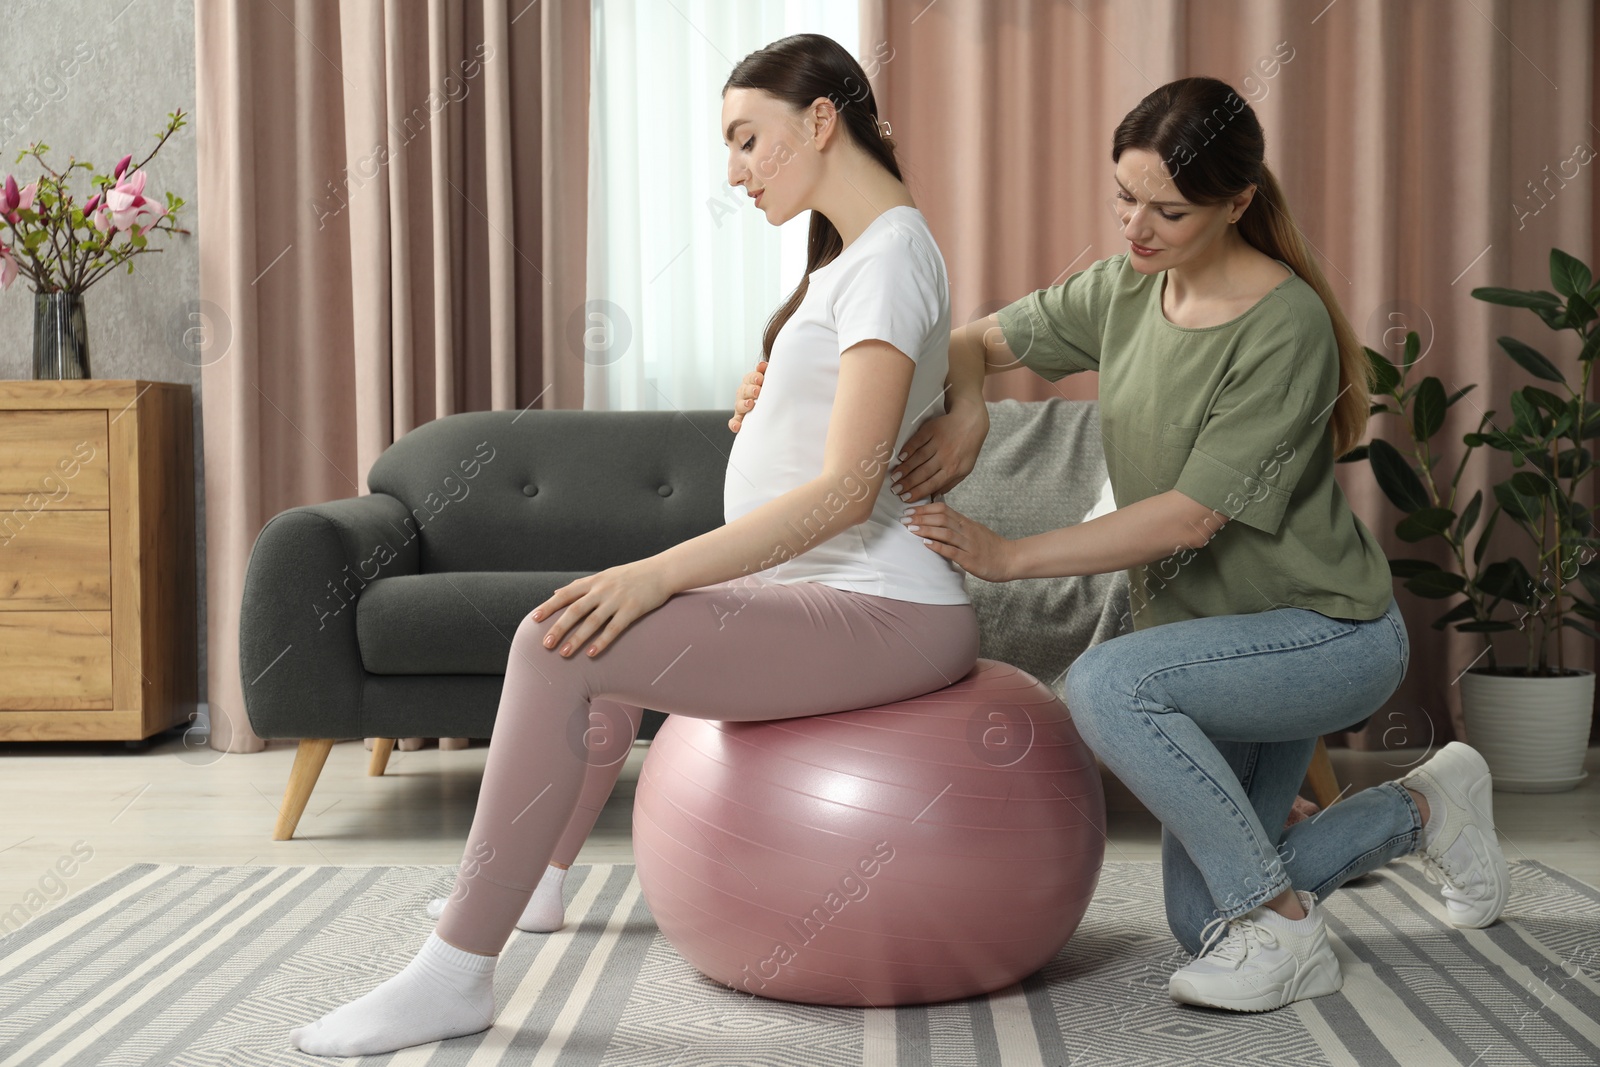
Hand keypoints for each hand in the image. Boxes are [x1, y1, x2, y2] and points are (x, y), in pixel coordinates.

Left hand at [531, 560, 674, 657]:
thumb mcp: (604, 575)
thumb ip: (581, 585)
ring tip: (564, 653)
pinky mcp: (632, 610)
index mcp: (594, 582)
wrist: (662, 571)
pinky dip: (602, 641)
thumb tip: (556, 593)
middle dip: (558, 628)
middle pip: (575, 610)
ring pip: (592, 621)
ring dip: (576, 639)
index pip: (566, 594)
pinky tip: (591, 653)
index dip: (549, 606)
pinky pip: (614, 628)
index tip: (534, 619)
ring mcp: (617, 600)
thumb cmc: (632, 575)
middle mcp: (602, 590)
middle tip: (546, 644)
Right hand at [729, 360, 766, 432]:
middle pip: (744, 390)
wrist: (770, 404)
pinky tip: (737, 427)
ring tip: (750, 404)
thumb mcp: (769, 378)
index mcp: (750, 382)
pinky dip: (734, 424)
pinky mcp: (740, 418)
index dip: (755, 377)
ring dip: (744, 404)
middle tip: (758, 391)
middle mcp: (743, 393)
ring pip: (739, 405)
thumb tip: (762, 365)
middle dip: (750, 390)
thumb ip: (765, 371)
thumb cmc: (769, 389)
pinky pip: (734, 421)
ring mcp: (740, 406)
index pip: (750, 378)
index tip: (760, 379)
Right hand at [888, 398, 988, 499]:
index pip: (932, 484)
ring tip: (894, 476)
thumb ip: (949, 483)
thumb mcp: (965, 469)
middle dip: (908, 483)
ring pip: (919, 458)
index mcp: (953, 469)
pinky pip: (918, 441)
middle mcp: (945, 457)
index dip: (917, 492)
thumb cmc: (966, 448)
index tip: (905, 498)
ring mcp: (938, 443)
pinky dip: (908, 449)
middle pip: (923, 473)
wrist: (971, 422)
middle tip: (895, 489)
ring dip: (905, 468)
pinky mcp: (931, 430)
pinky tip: (900, 457)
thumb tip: (933, 496)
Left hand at [902, 500, 1012, 581]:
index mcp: (966, 522)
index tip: (909, 509)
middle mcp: (966, 530)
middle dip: (920, 517)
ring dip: (926, 529)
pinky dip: (938, 546)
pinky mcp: (970, 559)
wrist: (1011, 558)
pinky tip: (926, 543)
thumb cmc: (991, 546)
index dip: (924, 508)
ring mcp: (969, 544)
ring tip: (910, 528)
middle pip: (941, 518)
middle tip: (904, 518)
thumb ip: (957, 524)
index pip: (943, 509)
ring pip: (945, 532)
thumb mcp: (973, 530)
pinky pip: (952, 551)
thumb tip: (939, 517)